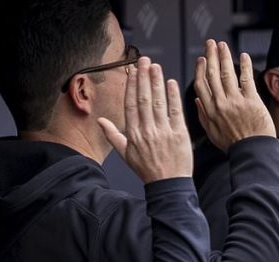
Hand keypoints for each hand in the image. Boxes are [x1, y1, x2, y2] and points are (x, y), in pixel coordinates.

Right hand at [98, 56, 191, 183]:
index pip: (131, 104)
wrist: (168, 185)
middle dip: (143, 78)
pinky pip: (175, 112)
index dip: (131, 86)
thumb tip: (99, 120)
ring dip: (157, 82)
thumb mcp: (126, 155)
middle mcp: (147, 131)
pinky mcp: (179, 134)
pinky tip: (171, 83)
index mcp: (133, 134)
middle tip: (144, 60)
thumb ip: (113, 136)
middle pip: (144, 99)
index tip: (132, 71)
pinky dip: (173, 96)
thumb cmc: (147, 170)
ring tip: (156, 66)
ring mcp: (163, 132)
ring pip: (158, 102)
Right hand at [193, 39, 274, 151]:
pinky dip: (244, 66)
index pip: (201, 85)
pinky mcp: (251, 100)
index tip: (200, 60)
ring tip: (223, 45)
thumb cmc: (235, 145)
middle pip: (212, 74)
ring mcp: (236, 101)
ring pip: (226, 73)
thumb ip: (203, 116)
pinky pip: (246, 79)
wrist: (252, 152)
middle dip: (210, 56)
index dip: (200, 70)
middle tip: (210, 44)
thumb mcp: (212, 134)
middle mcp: (221, 104)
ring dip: (224, 56)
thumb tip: (197, 101)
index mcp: (210, 111)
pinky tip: (243, 56)